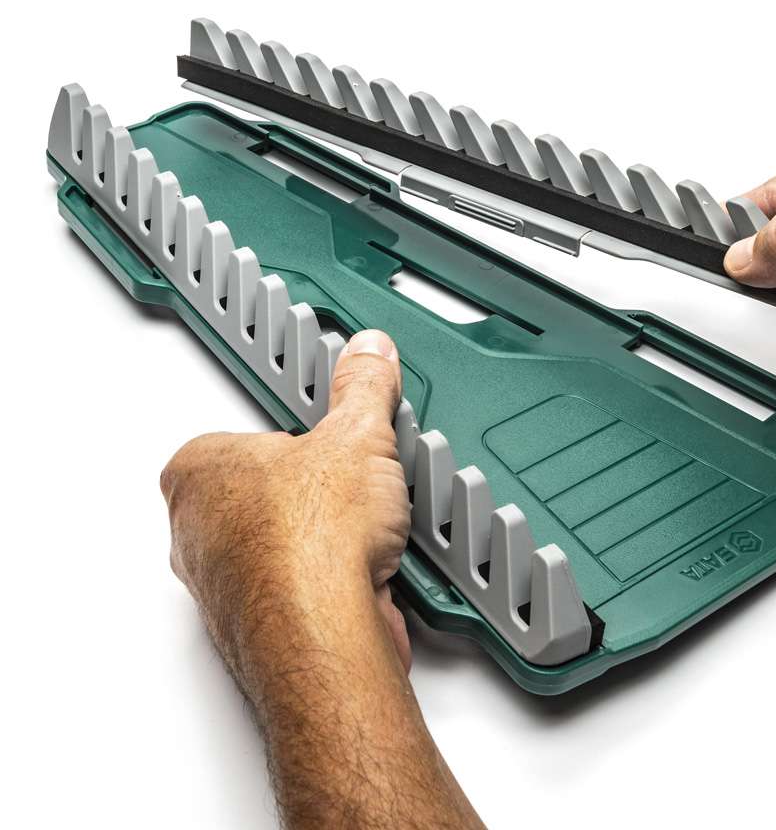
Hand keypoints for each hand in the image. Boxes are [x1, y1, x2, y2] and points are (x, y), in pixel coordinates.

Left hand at [161, 328, 484, 828]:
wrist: (326, 631)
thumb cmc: (310, 539)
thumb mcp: (356, 434)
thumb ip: (363, 386)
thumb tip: (369, 353)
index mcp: (198, 472)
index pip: (244, 437)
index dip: (295, 439)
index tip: (326, 440)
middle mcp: (198, 532)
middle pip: (266, 494)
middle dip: (312, 492)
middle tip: (350, 483)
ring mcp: (226, 587)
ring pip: (285, 545)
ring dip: (326, 539)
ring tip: (367, 527)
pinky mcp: (263, 628)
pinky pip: (305, 588)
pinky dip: (334, 580)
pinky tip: (367, 570)